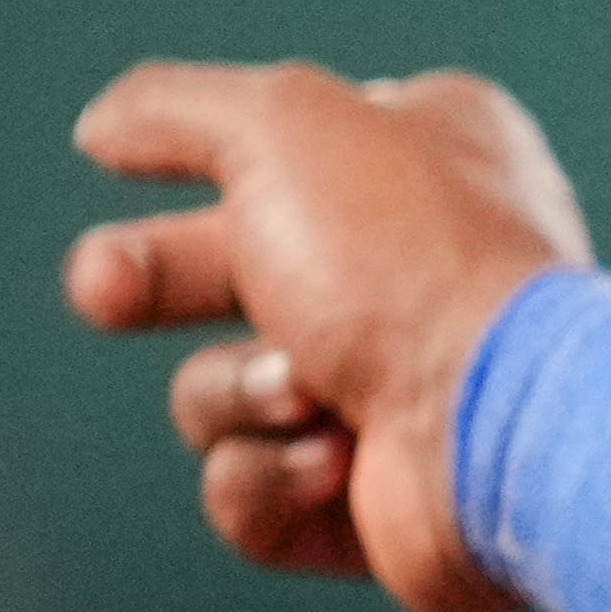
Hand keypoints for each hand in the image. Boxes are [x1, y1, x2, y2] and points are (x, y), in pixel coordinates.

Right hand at [61, 60, 592, 611]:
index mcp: (423, 162)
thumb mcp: (285, 130)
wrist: (505, 426)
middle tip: (104, 290)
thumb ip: (180, 107)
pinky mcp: (371, 503)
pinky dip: (272, 480)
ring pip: (223, 391)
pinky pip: (251, 492)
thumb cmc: (411, 264)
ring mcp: (393, 391)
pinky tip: (333, 465)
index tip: (110, 159)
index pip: (278, 153)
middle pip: (216, 270)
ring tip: (313, 390)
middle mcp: (410, 271)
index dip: (195, 161)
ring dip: (241, 392)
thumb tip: (105, 125)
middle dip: (144, 279)